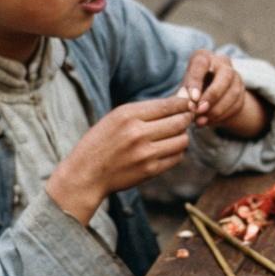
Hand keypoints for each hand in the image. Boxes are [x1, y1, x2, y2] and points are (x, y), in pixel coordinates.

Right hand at [46, 95, 192, 224]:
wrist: (86, 174)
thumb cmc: (101, 142)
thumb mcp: (116, 118)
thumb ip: (144, 111)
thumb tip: (177, 101)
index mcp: (128, 115)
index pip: (168, 105)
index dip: (183, 104)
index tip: (187, 104)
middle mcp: (138, 132)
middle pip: (179, 122)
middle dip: (187, 119)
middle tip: (187, 118)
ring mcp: (145, 153)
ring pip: (182, 140)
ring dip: (183, 136)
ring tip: (176, 134)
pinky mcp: (150, 170)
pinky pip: (176, 157)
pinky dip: (177, 152)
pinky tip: (169, 149)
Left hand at [178, 50, 246, 127]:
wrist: (207, 97)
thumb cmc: (191, 90)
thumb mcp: (184, 90)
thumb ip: (184, 95)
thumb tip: (187, 103)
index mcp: (203, 57)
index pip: (201, 63)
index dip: (197, 81)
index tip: (193, 99)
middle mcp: (221, 62)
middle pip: (226, 75)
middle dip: (213, 95)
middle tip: (200, 110)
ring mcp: (235, 76)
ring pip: (234, 91)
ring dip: (217, 109)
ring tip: (202, 121)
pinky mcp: (242, 90)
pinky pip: (236, 104)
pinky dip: (222, 115)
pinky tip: (209, 121)